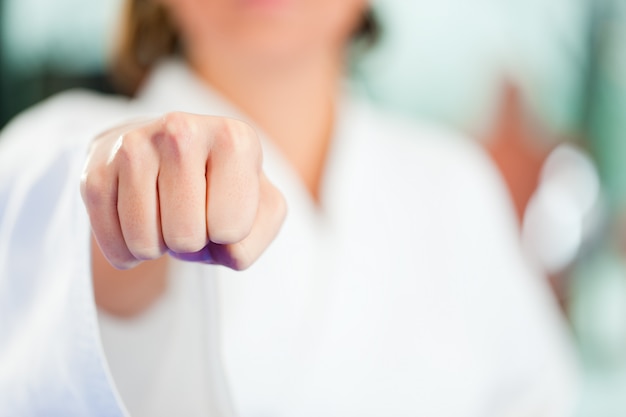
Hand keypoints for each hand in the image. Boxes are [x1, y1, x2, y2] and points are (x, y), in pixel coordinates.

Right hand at [81, 112, 285, 269]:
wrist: (169, 151)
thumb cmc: (224, 186)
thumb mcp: (262, 210)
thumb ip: (255, 239)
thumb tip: (223, 249)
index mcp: (235, 138)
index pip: (230, 228)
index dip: (228, 234)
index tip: (222, 207)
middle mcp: (182, 130)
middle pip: (185, 237)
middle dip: (191, 243)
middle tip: (191, 215)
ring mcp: (134, 146)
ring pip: (145, 243)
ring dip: (159, 247)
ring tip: (166, 216)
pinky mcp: (96, 168)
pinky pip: (113, 244)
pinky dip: (128, 253)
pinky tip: (139, 225)